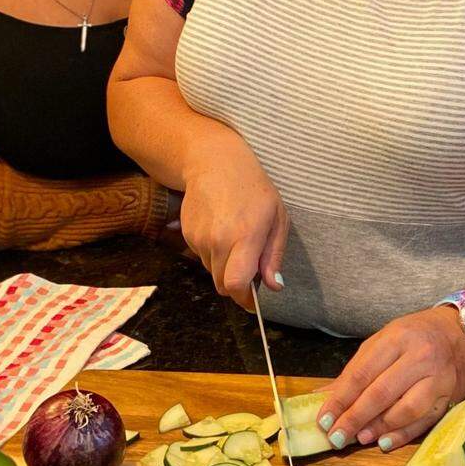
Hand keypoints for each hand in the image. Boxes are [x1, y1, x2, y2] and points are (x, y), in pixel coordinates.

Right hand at [179, 139, 287, 311]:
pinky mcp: (187, 235)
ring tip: (236, 239)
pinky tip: (221, 230)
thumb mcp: (277, 218)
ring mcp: (199, 238)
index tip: (254, 302)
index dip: (245, 299)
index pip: (236, 284)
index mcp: (245, 236)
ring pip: (211, 272)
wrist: (215, 164)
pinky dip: (212, 253)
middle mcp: (218, 240)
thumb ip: (274, 256)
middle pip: (223, 285)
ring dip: (224, 266)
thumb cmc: (254, 189)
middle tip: (250, 267)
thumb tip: (273, 286)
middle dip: (237, 284)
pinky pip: (201, 257)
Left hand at [316, 307, 464, 451]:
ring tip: (360, 438)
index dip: (340, 400)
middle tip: (336, 436)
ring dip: (380, 427)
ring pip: (406, 409)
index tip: (324, 419)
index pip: (362, 373)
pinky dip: (403, 434)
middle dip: (355, 418)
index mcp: (396, 338)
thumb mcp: (384, 340)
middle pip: (381, 393)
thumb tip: (323, 397)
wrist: (463, 332)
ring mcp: (438, 378)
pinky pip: (425, 420)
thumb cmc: (416, 335)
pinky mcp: (451, 396)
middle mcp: (419, 357)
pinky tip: (384, 441)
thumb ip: (356, 369)